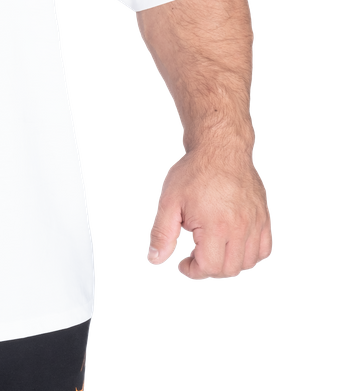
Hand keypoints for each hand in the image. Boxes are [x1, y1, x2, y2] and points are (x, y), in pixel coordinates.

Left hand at [146, 145, 271, 278]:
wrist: (220, 148)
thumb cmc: (196, 170)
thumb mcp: (169, 201)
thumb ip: (162, 232)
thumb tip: (155, 257)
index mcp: (217, 225)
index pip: (209, 267)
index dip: (192, 270)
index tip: (183, 263)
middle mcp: (241, 227)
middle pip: (229, 269)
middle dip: (208, 268)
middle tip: (194, 256)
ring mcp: (256, 223)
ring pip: (247, 263)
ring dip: (228, 263)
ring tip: (211, 248)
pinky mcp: (264, 218)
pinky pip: (263, 249)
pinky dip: (248, 254)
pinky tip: (232, 244)